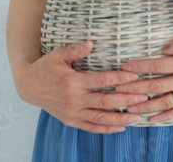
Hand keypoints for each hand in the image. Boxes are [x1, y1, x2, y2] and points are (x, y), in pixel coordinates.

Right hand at [17, 41, 152, 133]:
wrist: (29, 86)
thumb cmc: (45, 67)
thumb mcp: (58, 55)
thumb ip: (76, 50)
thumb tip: (91, 43)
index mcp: (72, 82)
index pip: (101, 81)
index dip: (119, 79)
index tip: (134, 77)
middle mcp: (73, 100)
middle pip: (105, 102)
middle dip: (126, 100)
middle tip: (143, 97)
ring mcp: (72, 113)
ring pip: (101, 118)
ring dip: (121, 119)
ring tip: (137, 116)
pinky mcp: (71, 121)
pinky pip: (91, 127)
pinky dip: (107, 129)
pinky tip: (121, 128)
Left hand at [114, 35, 172, 123]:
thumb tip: (164, 50)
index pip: (157, 65)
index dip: (139, 67)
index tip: (124, 68)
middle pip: (155, 86)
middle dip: (134, 88)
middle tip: (117, 89)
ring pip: (163, 102)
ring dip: (144, 105)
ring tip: (127, 107)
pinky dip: (164, 117)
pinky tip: (151, 119)